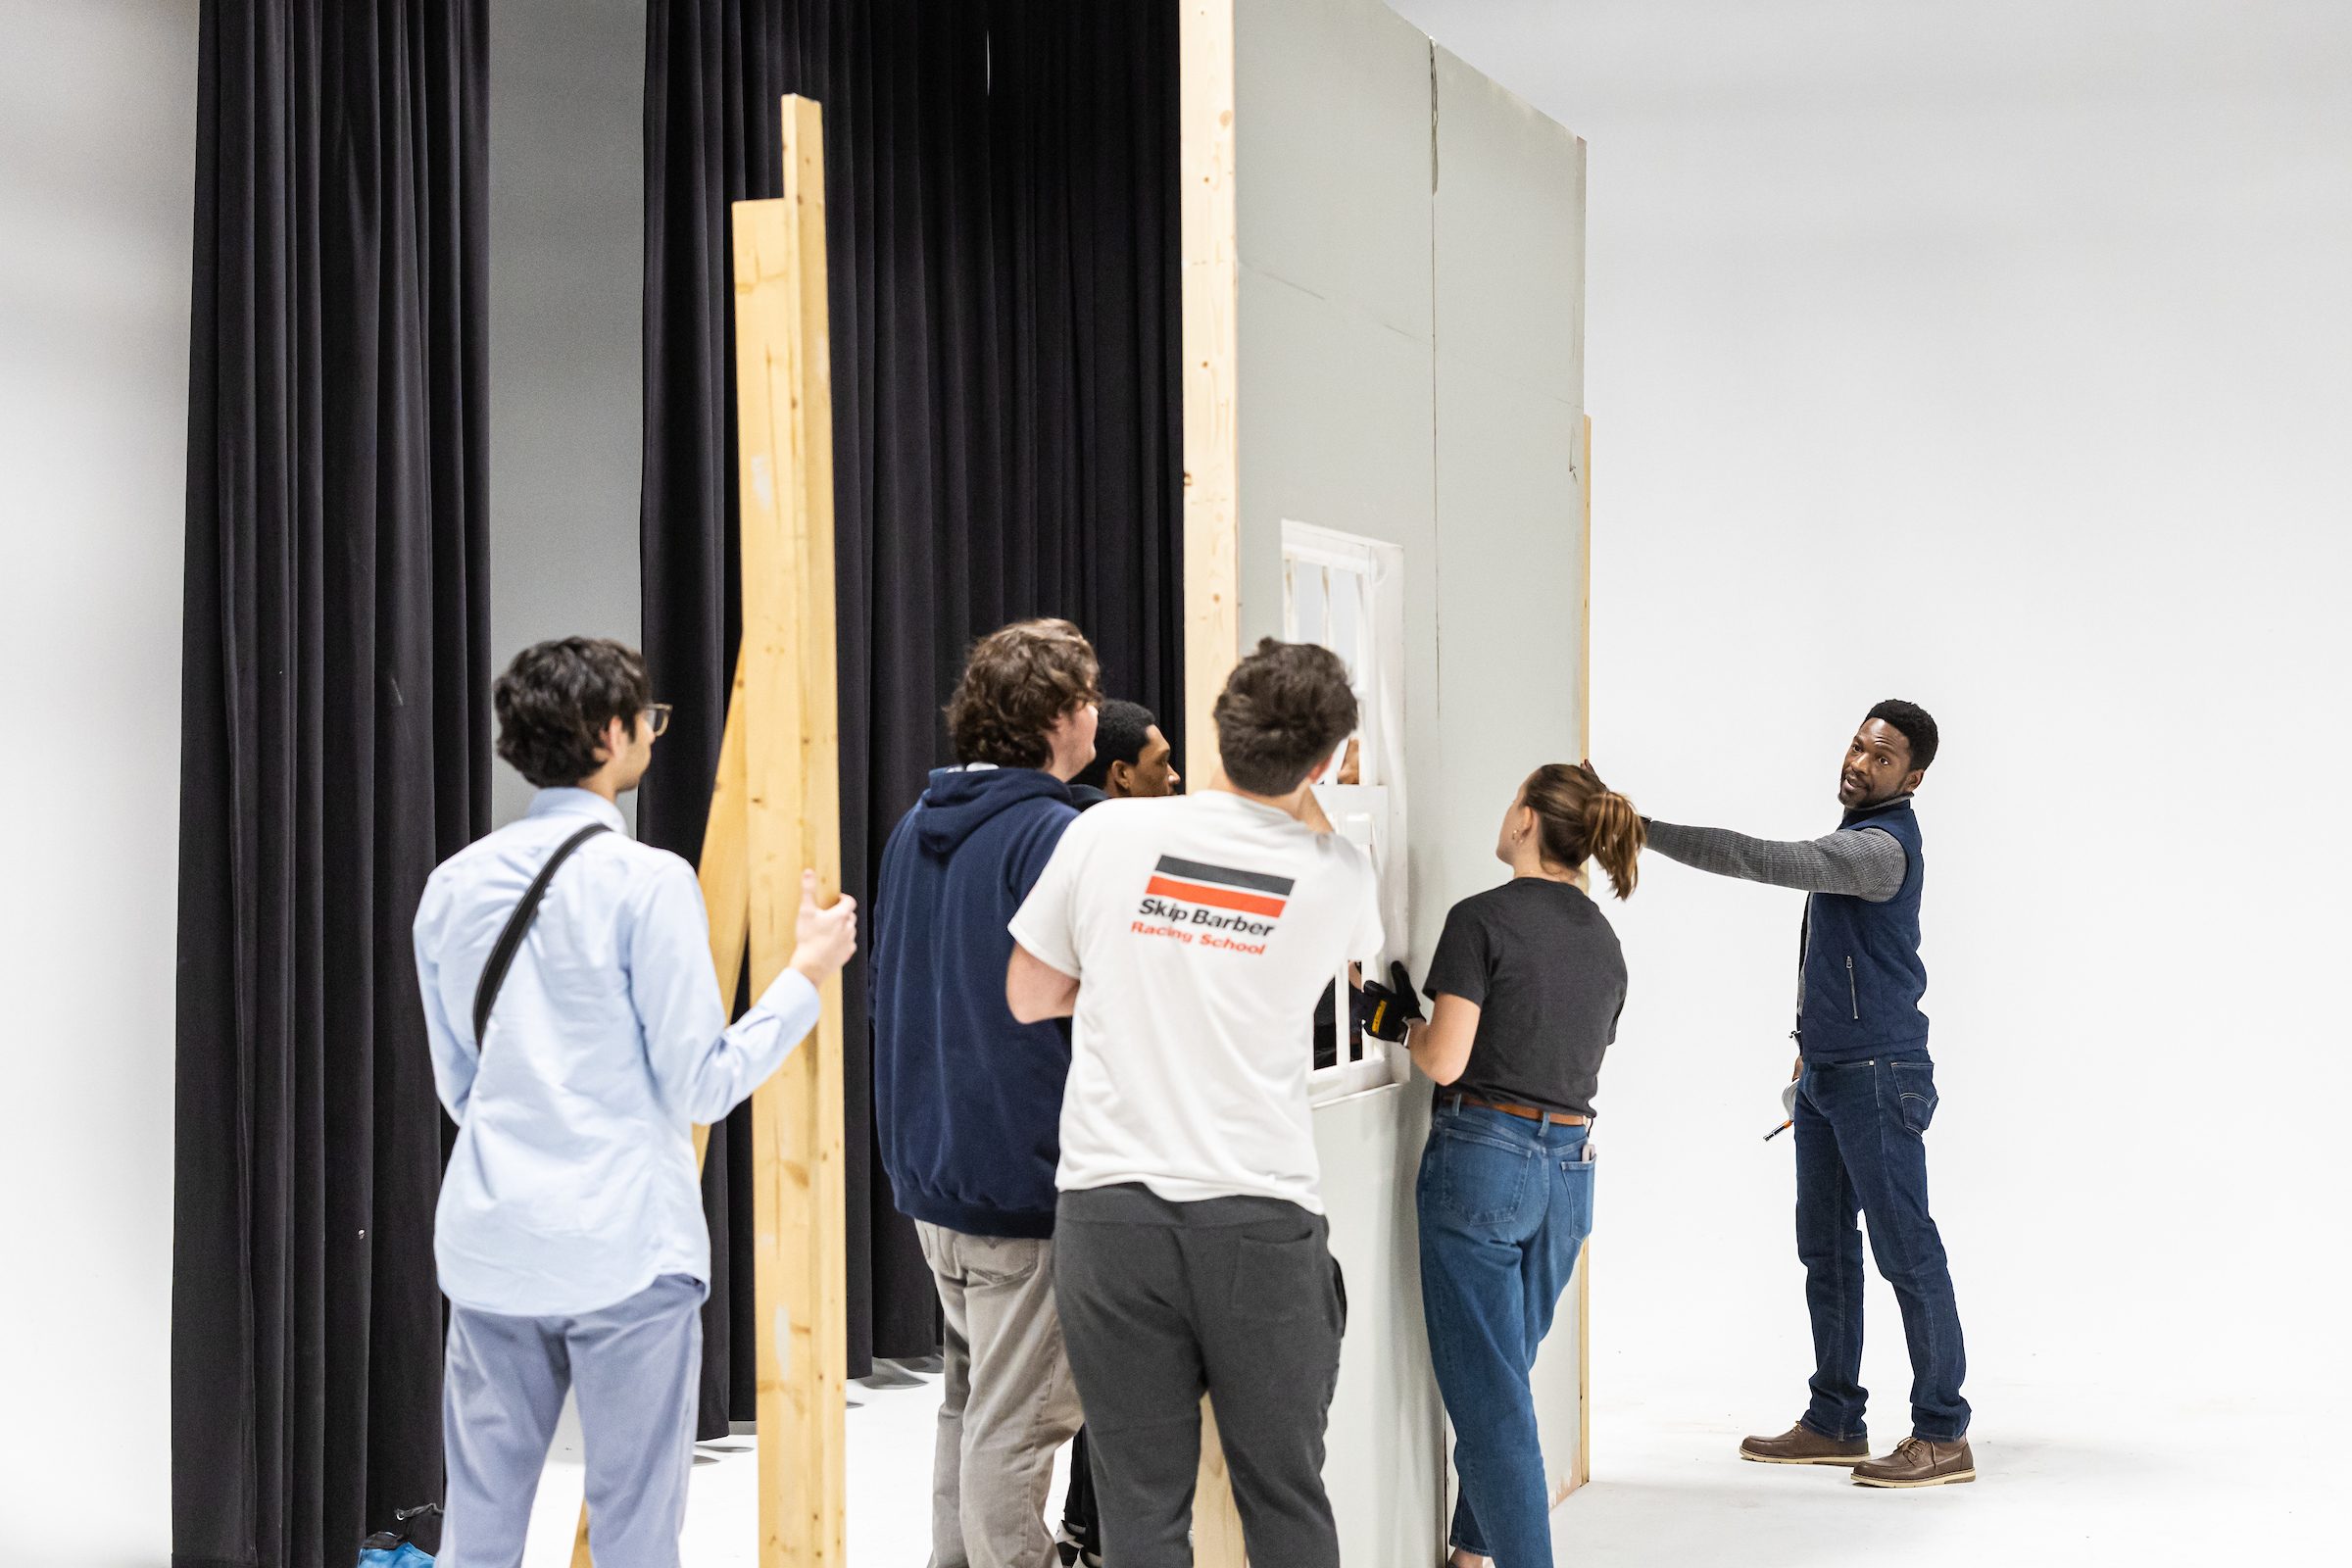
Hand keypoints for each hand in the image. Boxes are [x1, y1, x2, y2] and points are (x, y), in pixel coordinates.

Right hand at [787, 869, 857, 984]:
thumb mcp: (805, 911)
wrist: (810, 966)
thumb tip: (809, 872)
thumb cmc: (808, 938)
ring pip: (850, 930)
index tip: (836, 900)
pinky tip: (831, 943)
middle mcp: (849, 928)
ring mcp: (849, 942)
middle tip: (829, 915)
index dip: (844, 899)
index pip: (850, 901)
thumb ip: (808, 890)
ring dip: (842, 927)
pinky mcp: (847, 954)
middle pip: (850, 915)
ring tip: (828, 930)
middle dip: (842, 913)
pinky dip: (842, 941)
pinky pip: (848, 944)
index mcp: (841, 915)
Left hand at [1356, 960, 1424, 1042]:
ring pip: (1359, 1012)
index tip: (1371, 986)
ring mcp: (1371, 1018)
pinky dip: (1366, 1023)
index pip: (1367, 986)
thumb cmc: (1407, 1011)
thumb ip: (1401, 977)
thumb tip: (1396, 966)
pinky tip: (1370, 1022)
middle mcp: (1372, 1006)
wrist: (1407, 1029)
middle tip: (1366, 997)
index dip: (1369, 985)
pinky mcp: (1372, 1030)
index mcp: (1378, 995)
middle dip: (1362, 997)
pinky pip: (1364, 1025)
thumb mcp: (1407, 991)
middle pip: (1360, 998)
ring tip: (1365, 1009)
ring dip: (1362, 1009)